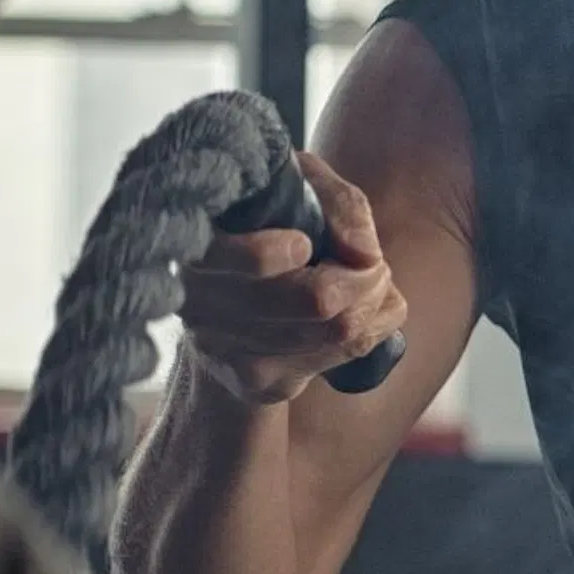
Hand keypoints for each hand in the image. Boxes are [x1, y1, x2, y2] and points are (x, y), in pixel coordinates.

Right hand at [177, 150, 408, 406]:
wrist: (224, 300)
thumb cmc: (269, 227)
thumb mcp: (300, 189)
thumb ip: (338, 205)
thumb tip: (365, 255)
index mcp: (199, 246)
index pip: (255, 261)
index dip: (294, 250)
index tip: (306, 242)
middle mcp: (201, 303)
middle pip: (318, 300)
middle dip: (366, 277)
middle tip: (373, 263)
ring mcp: (227, 351)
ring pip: (341, 331)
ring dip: (374, 302)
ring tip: (368, 281)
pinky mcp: (257, 383)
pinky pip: (344, 357)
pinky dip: (372, 329)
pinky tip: (357, 310)